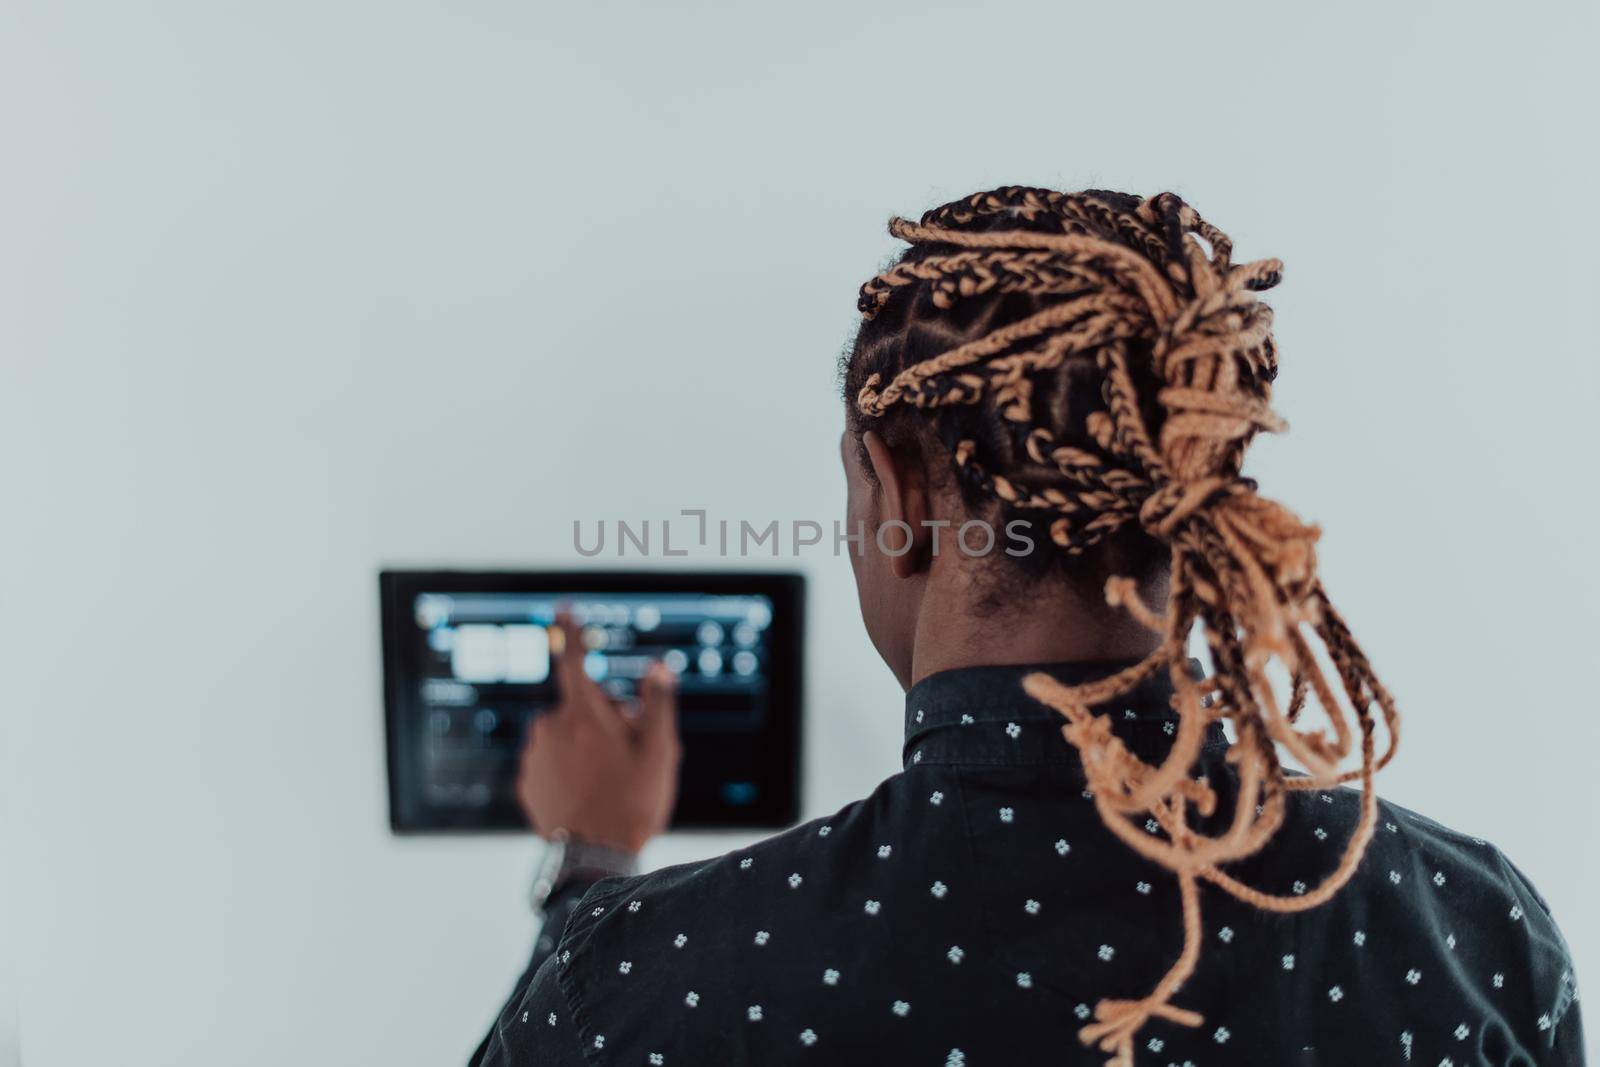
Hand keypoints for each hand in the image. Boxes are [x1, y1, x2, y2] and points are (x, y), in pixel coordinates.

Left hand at [516, 616, 680, 854]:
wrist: (595, 857)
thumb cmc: (631, 800)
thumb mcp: (658, 750)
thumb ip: (657, 703)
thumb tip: (657, 667)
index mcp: (583, 713)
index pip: (575, 659)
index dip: (571, 631)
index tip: (563, 609)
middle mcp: (550, 728)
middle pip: (582, 707)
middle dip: (605, 719)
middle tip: (630, 754)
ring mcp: (534, 756)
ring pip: (566, 737)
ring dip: (586, 747)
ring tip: (610, 781)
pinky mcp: (527, 783)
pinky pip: (552, 764)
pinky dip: (569, 771)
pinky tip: (588, 794)